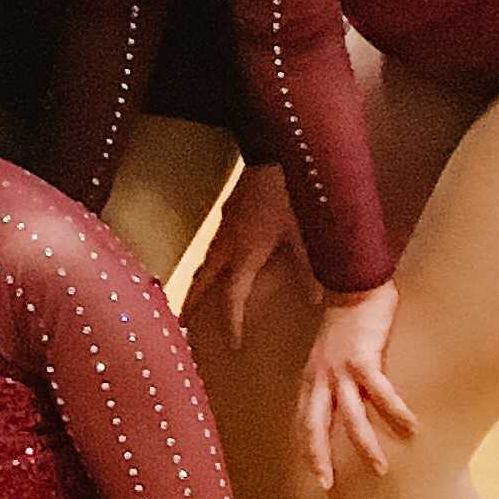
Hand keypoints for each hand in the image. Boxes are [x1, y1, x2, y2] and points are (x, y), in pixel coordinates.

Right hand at [184, 163, 306, 348]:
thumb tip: (317, 298)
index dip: (231, 322)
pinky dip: (207, 263)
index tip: (232, 345)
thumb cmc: (291, 194)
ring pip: (203, 263)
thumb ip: (308, 267)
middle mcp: (228, 244)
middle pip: (202, 281)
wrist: (274, 153)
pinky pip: (211, 246)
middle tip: (180, 326)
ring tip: (190, 300)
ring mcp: (223, 227)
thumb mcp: (306, 234)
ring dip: (196, 284)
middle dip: (192, 305)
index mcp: (245, 253)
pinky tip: (214, 263)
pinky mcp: (226, 213)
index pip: (232, 296)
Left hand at [299, 280, 416, 487]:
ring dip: (364, 443)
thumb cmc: (348, 324)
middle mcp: (319, 377)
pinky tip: (412, 427)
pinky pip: (379, 390)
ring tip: (380, 467)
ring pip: (348, 415)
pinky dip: (395, 410)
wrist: (354, 286)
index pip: (304, 422)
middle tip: (329, 486)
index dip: (308, 450)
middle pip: (314, 425)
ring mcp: (339, 369)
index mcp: (311, 379)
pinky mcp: (362, 357)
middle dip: (319, 457)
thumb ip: (336, 381)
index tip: (318, 476)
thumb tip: (347, 405)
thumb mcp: (331, 356)